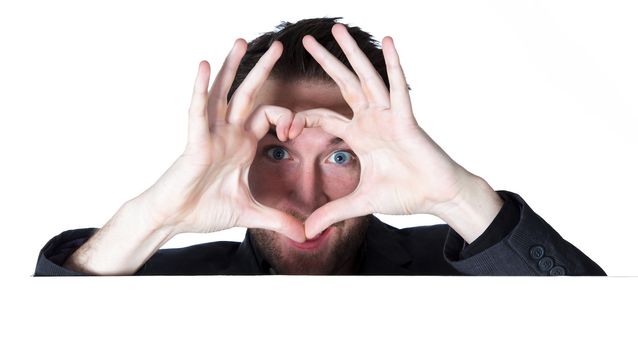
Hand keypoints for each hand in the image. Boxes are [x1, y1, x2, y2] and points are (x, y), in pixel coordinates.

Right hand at [138, 39, 305, 241]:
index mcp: (243, 144)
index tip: (295, 132)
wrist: (175, 219)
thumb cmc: (204, 210)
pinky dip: (201, 90)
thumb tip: (305, 237)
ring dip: (232, 67)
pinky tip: (205, 66)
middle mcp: (228, 134)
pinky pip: (198, 112)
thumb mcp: (250, 214)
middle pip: (249, 94)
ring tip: (242, 41)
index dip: (287, 117)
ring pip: (223, 94)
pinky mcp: (194, 142)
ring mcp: (211, 135)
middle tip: (279, 46)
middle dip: (263, 70)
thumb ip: (278, 221)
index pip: (270, 116)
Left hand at [296, 24, 501, 239]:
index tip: (283, 126)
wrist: (437, 197)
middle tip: (308, 40)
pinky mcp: (407, 119)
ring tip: (337, 30)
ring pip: (366, 78)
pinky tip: (387, 42)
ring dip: (351, 54)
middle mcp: (371, 120)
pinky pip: (398, 88)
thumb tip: (306, 231)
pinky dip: (393, 65)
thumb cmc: (406, 194)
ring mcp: (389, 116)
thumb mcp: (360, 203)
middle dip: (326, 62)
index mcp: (358, 135)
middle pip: (343, 85)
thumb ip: (332, 212)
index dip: (303, 118)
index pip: (324, 117)